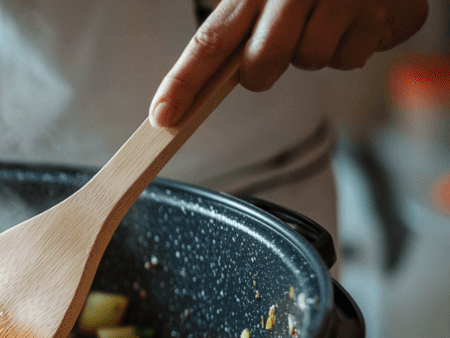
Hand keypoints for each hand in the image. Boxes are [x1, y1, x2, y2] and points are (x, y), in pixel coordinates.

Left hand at [150, 0, 428, 126]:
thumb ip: (234, 35)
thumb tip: (190, 94)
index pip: (209, 41)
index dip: (183, 82)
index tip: (163, 116)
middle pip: (260, 65)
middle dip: (264, 71)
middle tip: (283, 44)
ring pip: (311, 62)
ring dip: (316, 54)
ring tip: (327, 22)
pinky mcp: (383, 13)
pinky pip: (351, 58)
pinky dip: (352, 49)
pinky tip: (357, 22)